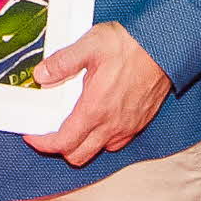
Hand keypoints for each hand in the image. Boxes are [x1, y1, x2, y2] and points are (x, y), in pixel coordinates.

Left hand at [26, 21, 174, 164]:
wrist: (166, 45)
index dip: (43, 144)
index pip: (63, 143)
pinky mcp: (140, 123)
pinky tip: (99, 119)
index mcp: (94, 109)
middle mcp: (111, 125)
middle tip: (51, 131)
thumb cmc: (131, 44)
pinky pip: (117, 142)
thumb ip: (62, 63)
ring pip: (98, 150)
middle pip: (78, 156)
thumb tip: (41, 76)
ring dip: (83, 144)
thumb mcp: (90, 45)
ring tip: (75, 123)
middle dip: (60, 148)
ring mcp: (127, 126)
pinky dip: (103, 138)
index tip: (33, 135)